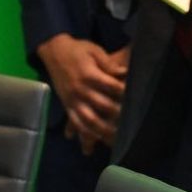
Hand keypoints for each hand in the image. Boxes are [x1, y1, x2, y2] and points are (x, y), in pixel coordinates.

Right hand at [36, 34, 126, 153]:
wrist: (54, 51)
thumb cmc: (78, 49)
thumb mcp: (95, 51)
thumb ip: (109, 64)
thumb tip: (124, 73)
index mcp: (89, 75)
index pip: (111, 87)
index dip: (125, 93)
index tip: (138, 99)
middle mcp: (80, 90)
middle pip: (102, 106)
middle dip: (118, 115)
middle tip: (133, 124)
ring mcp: (72, 99)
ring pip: (88, 119)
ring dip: (102, 130)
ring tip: (116, 140)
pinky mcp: (66, 104)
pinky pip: (74, 122)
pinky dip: (83, 133)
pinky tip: (92, 142)